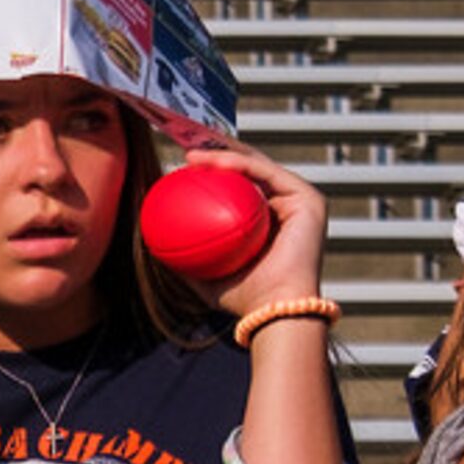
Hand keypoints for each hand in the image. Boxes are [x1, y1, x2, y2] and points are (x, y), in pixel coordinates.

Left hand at [174, 139, 326, 319]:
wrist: (275, 310)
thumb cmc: (243, 299)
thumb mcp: (206, 279)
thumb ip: (187, 262)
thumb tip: (155, 247)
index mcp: (269, 222)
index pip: (239, 189)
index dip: (212, 173)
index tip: (180, 171)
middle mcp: (287, 208)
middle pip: (249, 171)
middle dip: (216, 155)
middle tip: (184, 154)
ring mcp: (299, 201)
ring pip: (256, 166)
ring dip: (222, 154)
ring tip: (190, 155)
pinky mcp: (308, 198)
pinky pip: (266, 172)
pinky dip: (238, 163)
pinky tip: (210, 162)